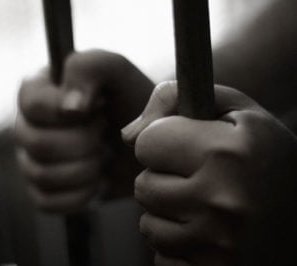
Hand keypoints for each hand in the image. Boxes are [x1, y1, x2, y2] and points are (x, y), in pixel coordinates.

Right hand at [16, 50, 153, 212]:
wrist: (147, 143)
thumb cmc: (129, 100)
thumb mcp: (117, 70)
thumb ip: (90, 69)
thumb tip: (70, 106)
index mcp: (36, 91)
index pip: (32, 103)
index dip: (67, 112)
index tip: (98, 109)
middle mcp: (27, 125)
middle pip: (38, 143)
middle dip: (84, 142)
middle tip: (104, 133)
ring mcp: (31, 160)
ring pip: (42, 175)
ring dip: (85, 169)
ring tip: (104, 155)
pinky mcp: (42, 191)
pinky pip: (47, 202)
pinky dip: (81, 195)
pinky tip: (98, 180)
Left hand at [123, 81, 296, 264]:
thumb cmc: (264, 158)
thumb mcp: (235, 111)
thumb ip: (176, 99)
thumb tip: (127, 135)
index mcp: (227, 153)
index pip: (146, 142)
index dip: (161, 141)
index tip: (183, 146)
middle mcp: (222, 200)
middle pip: (143, 185)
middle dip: (163, 179)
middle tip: (200, 179)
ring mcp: (217, 244)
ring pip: (148, 224)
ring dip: (168, 215)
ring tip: (206, 208)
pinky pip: (161, 257)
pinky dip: (177, 246)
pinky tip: (207, 235)